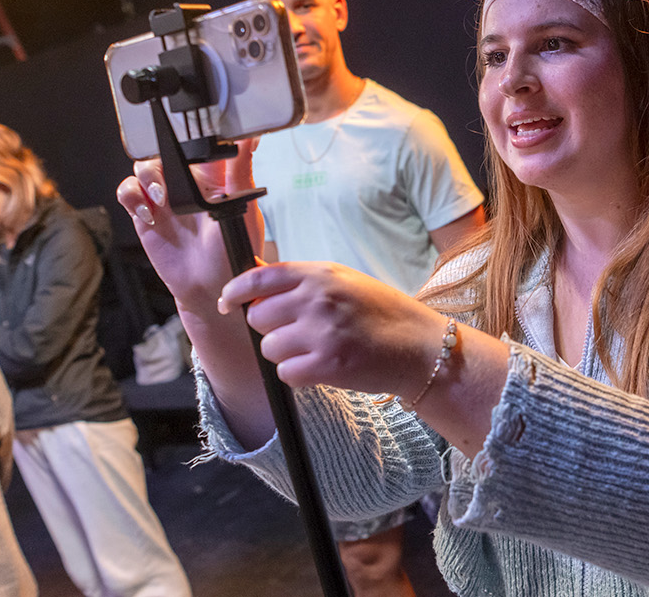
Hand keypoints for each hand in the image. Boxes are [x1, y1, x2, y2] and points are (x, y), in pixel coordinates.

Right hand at [116, 140, 257, 304]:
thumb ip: (241, 170)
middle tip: (169, 182)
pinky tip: (148, 213)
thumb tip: (252, 137)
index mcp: (210, 174)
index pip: (193, 143)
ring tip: (160, 199)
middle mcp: (184, 182)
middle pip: (162, 151)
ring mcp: (163, 198)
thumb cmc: (233, 248)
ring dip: (146, 177)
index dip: (185, 136)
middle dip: (161, 158)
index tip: (183, 138)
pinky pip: (128, 193)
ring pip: (142, 168)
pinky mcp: (145, 215)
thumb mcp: (243, 207)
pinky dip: (131, 196)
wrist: (212, 285)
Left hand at [221, 261, 446, 395]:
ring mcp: (322, 331)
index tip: (228, 302)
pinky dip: (299, 375)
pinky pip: (286, 373)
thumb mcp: (342, 282)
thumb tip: (253, 279)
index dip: (235, 291)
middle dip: (271, 329)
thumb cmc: (382, 314)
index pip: (259, 278)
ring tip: (316, 350)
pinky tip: (322, 367)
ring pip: (270, 349)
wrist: (420, 347)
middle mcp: (318, 298)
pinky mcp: (327, 364)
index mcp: (320, 273)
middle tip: (298, 333)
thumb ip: (300, 281)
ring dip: (286, 355)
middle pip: (258, 318)